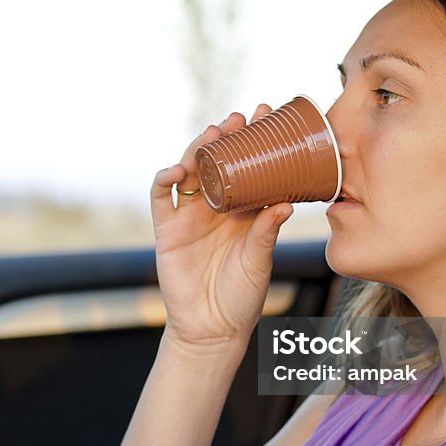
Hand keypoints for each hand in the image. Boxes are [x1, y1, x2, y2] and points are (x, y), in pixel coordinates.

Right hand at [151, 105, 293, 356]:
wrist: (212, 329)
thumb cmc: (241, 296)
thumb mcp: (260, 261)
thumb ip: (267, 233)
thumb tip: (285, 204)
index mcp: (244, 211)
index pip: (250, 167)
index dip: (256, 142)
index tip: (269, 117)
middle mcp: (216, 208)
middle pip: (218, 162)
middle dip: (227, 137)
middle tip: (241, 118)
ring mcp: (189, 216)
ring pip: (190, 172)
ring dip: (198, 149)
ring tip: (213, 134)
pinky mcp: (167, 230)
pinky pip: (161, 198)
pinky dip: (165, 180)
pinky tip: (176, 170)